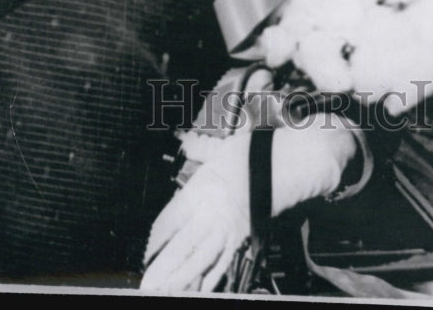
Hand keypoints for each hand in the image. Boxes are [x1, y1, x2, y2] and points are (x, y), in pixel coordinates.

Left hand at [141, 116, 357, 292]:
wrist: (286, 164)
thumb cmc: (253, 154)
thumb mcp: (220, 150)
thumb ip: (199, 151)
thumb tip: (185, 142)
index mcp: (201, 188)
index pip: (170, 220)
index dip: (156, 239)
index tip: (146, 251)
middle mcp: (212, 212)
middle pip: (183, 246)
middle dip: (163, 268)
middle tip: (147, 284)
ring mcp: (229, 228)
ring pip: (201, 260)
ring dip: (181, 278)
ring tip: (165, 290)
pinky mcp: (243, 238)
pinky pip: (223, 263)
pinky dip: (210, 279)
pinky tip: (198, 289)